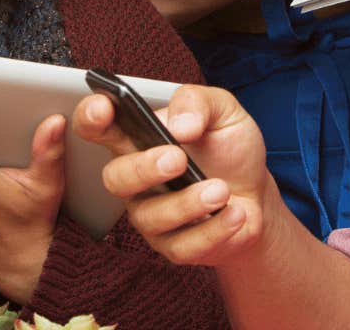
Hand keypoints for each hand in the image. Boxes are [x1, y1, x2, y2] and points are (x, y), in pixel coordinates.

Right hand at [72, 85, 272, 267]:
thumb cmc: (230, 149)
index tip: (104, 107)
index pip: (98, 127)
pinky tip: (235, 213)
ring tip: (221, 190)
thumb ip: (198, 103)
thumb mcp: (223, 111)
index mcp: (138, 138)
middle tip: (178, 158)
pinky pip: (183, 245)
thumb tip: (179, 124)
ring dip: (187, 202)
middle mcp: (136, 179)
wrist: (259, 195)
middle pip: (115, 178)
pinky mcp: (174, 246)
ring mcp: (152, 215)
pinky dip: (213, 229)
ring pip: (149, 217)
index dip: (91, 117)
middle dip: (143, 168)